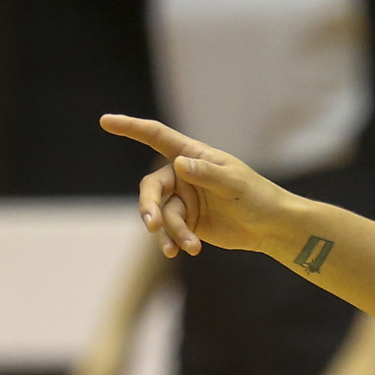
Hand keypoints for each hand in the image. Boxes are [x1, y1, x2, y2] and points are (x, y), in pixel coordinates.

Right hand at [101, 114, 291, 258]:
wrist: (269, 227)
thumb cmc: (257, 197)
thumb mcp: (234, 184)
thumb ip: (207, 174)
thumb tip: (179, 164)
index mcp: (193, 156)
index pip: (156, 137)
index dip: (130, 128)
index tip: (105, 121)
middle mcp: (183, 176)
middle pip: (152, 187)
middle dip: (149, 205)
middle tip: (151, 224)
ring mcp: (183, 201)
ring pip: (161, 215)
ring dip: (171, 231)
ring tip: (189, 246)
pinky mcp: (186, 224)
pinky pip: (168, 232)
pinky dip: (171, 242)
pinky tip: (177, 252)